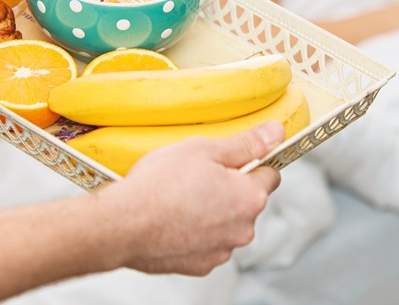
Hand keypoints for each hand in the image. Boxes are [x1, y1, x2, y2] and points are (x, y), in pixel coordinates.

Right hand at [103, 121, 283, 275]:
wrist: (122, 225)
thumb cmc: (160, 184)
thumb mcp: (204, 149)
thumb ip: (246, 142)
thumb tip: (276, 132)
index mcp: (249, 197)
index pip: (270, 173)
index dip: (250, 161)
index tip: (230, 159)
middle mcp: (243, 229)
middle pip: (246, 201)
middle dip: (229, 188)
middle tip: (196, 175)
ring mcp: (221, 251)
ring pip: (225, 223)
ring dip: (212, 212)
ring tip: (179, 198)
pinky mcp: (200, 266)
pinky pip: (206, 243)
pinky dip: (194, 232)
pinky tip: (173, 220)